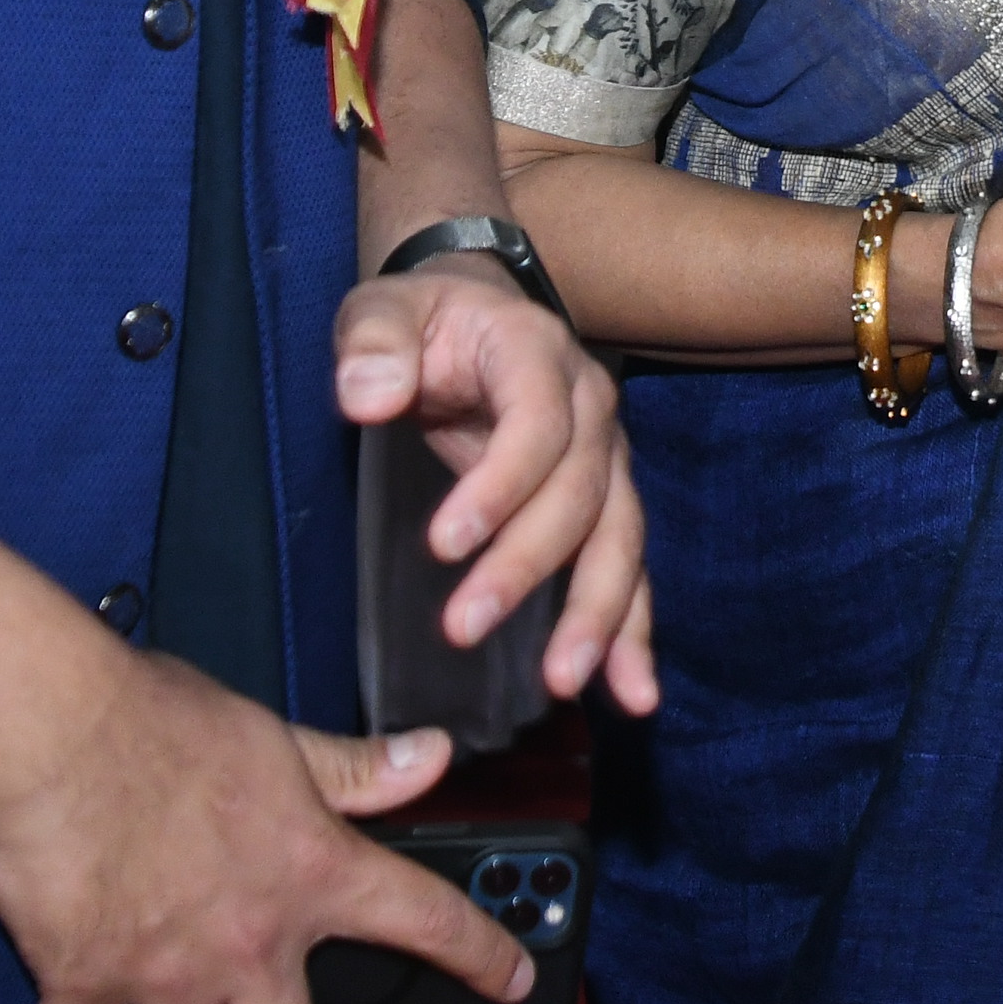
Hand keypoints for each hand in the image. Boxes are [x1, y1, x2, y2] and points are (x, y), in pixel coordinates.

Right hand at [0, 654, 529, 1003]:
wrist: (54, 725)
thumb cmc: (163, 720)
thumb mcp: (278, 740)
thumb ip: (354, 771)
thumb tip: (432, 759)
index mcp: (312, 872)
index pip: (427, 922)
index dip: (482, 959)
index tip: (514, 986)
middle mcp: (250, 942)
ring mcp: (166, 976)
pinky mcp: (83, 985)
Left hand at [333, 266, 658, 714]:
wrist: (472, 315)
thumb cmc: (423, 320)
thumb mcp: (385, 310)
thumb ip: (373, 344)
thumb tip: (368, 395)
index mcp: (538, 353)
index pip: (537, 423)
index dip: (500, 485)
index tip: (442, 546)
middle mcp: (591, 408)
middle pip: (582, 493)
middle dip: (529, 566)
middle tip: (465, 627)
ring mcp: (607, 460)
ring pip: (620, 540)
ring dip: (598, 614)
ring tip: (565, 680)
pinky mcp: (604, 506)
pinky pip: (629, 569)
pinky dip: (634, 632)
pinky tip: (631, 693)